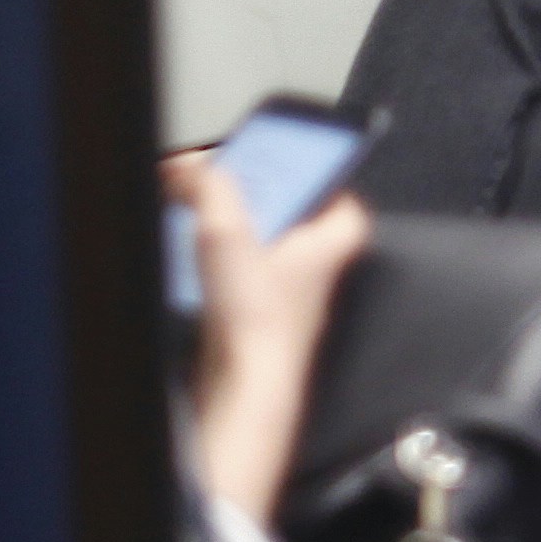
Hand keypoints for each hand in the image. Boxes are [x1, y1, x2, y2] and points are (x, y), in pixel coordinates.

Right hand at [166, 149, 368, 526]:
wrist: (245, 386)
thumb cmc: (258, 322)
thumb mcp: (229, 230)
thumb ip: (213, 187)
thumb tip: (195, 165)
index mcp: (330, 242)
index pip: (345, 198)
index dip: (320, 173)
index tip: (294, 155)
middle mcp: (315, 271)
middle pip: (296, 217)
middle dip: (263, 197)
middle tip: (235, 182)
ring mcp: (286, 297)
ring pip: (267, 247)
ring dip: (236, 230)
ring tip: (205, 219)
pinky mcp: (255, 316)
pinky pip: (242, 275)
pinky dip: (220, 263)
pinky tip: (195, 264)